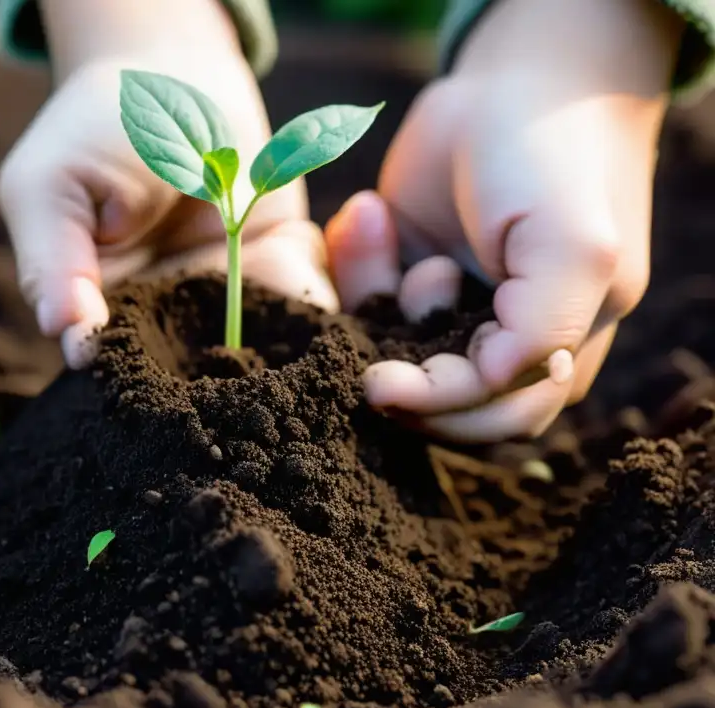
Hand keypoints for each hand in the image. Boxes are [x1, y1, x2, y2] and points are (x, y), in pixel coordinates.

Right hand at [0, 45, 334, 367]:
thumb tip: (65, 334)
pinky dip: (319, 309)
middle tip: (249, 400)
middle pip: (197, 374)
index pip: (121, 367)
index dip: (143, 388)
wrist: (169, 72)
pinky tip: (330, 327)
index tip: (164, 393)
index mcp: (107, 311)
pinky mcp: (279, 259)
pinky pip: (304, 294)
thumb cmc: (92, 129)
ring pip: (259, 345)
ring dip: (281, 359)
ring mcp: (229, 291)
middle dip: (226, 390)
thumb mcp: (51, 187)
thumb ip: (54, 261)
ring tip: (300, 372)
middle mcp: (171, 315)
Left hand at [325, 0, 683, 441]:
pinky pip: (360, 300)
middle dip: (395, 368)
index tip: (379, 385)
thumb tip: (487, 385)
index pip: (496, 413)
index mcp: (557, 347)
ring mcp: (445, 307)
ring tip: (375, 217)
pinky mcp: (401, 274)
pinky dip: (353, 265)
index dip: (439, 409)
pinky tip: (366, 212)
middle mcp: (499, 338)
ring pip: (387, 348)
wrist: (520, 75)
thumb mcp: (572, 245)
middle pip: (436, 397)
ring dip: (368, 295)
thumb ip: (540, 330)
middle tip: (360, 344)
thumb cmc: (556, 158)